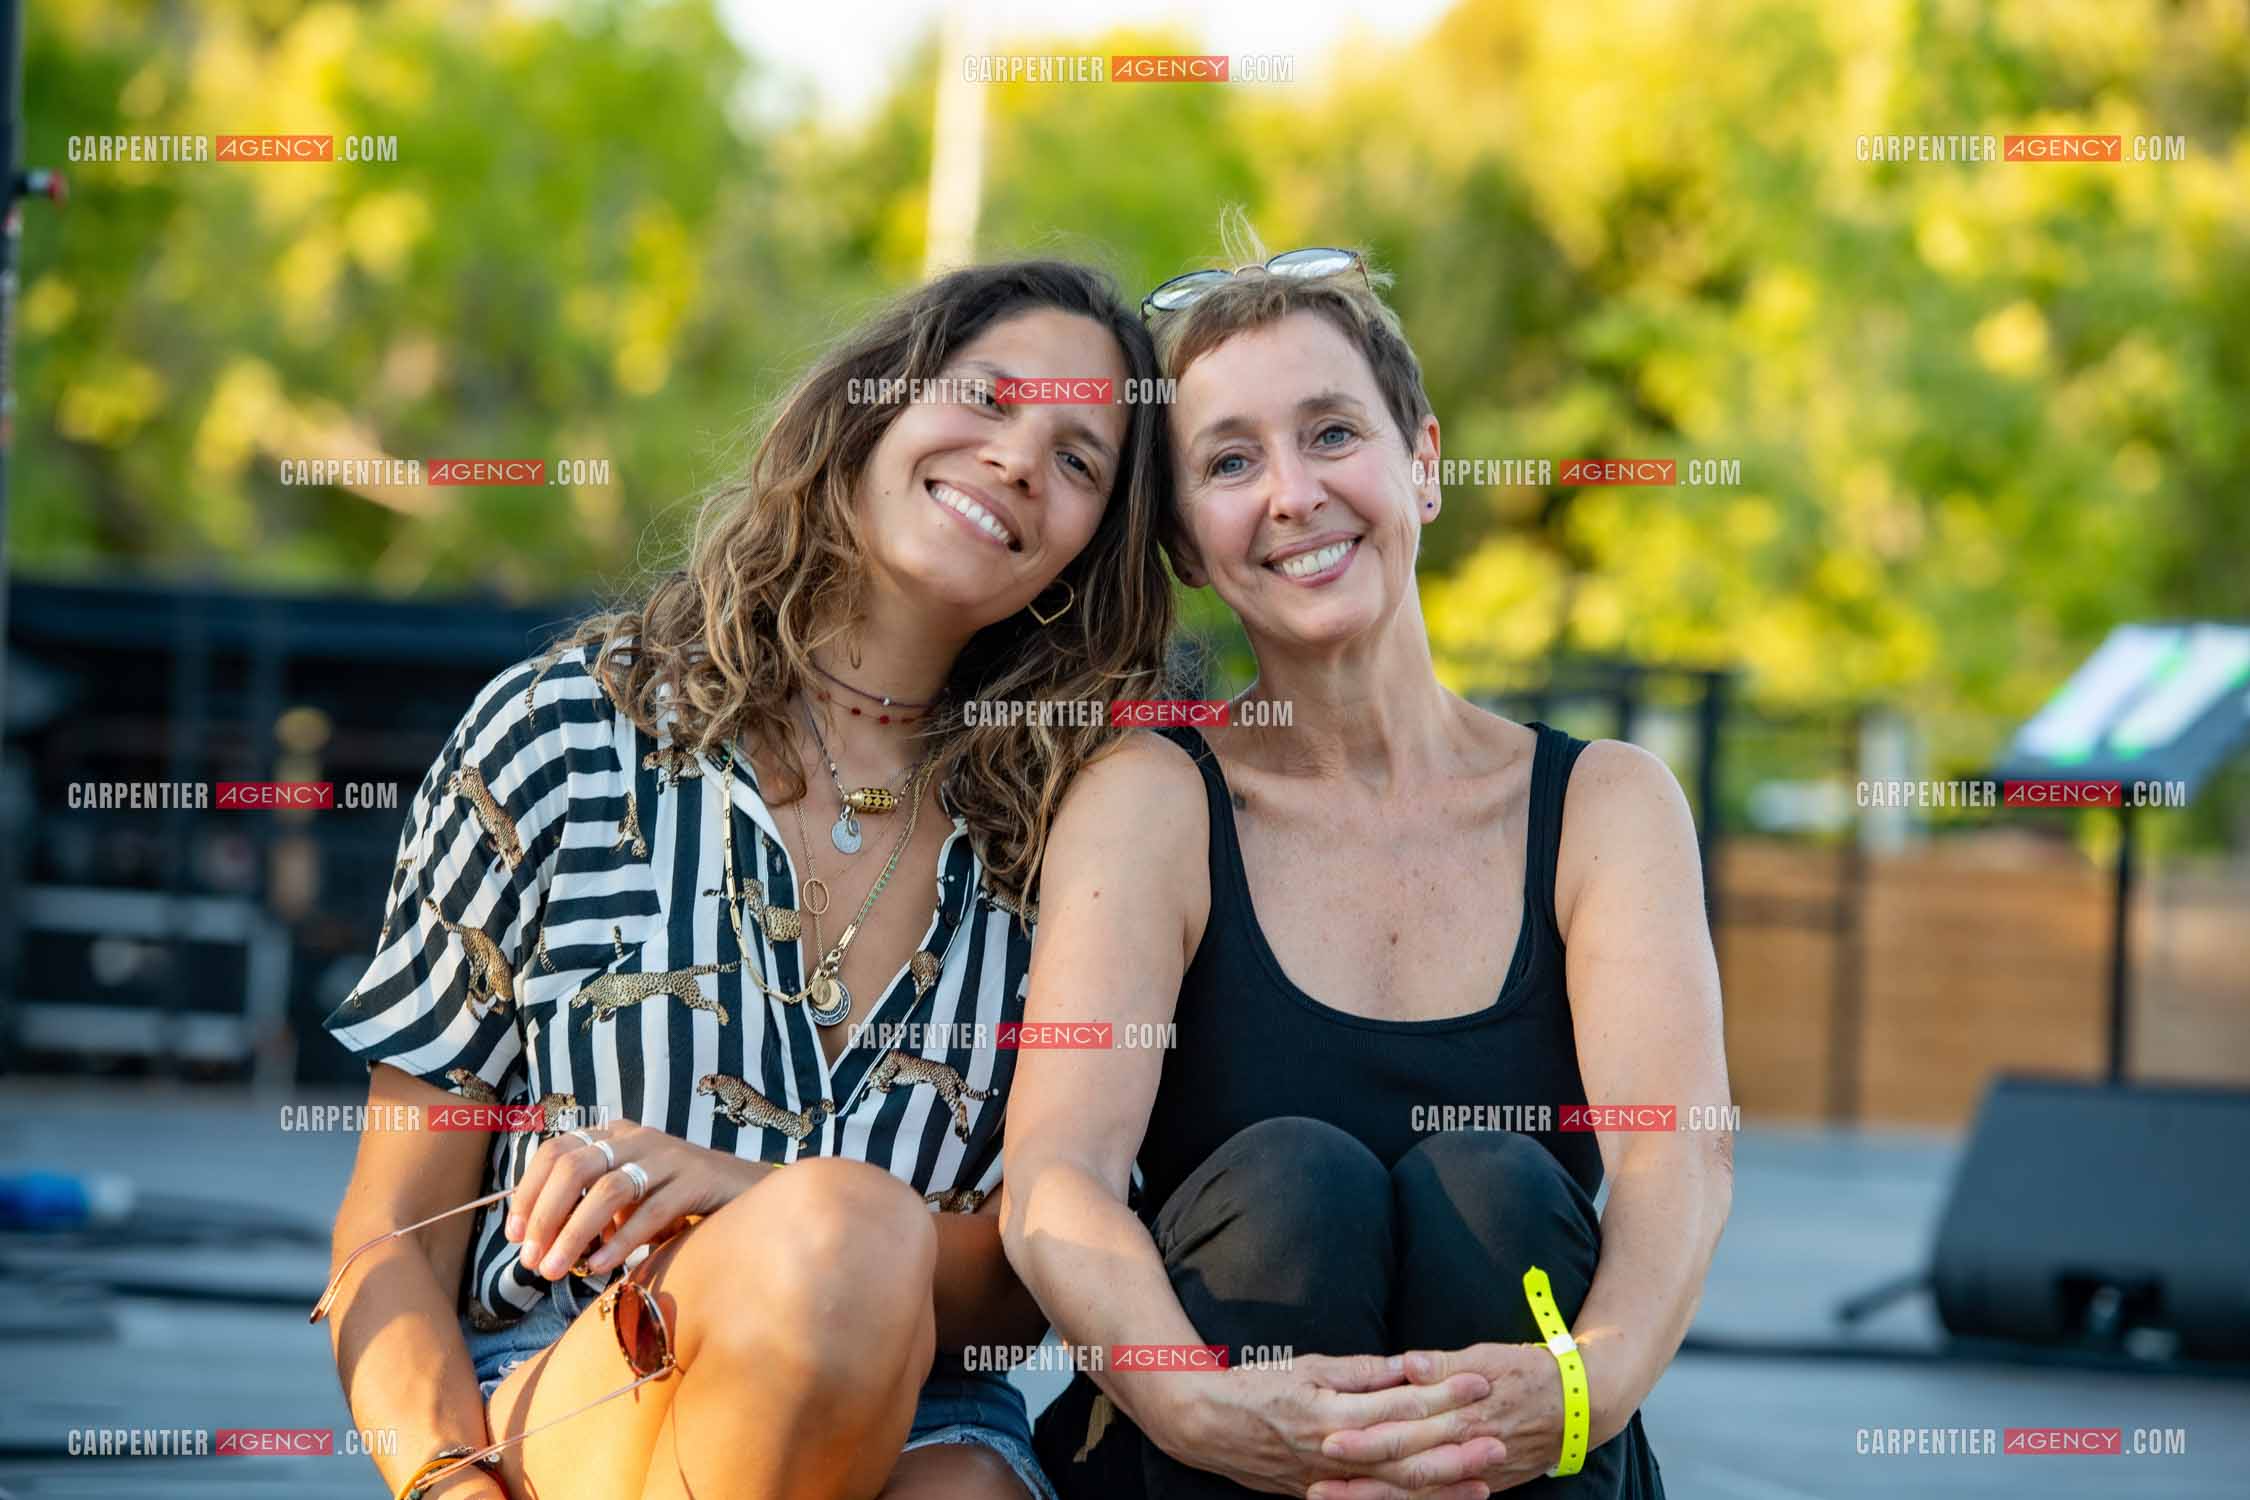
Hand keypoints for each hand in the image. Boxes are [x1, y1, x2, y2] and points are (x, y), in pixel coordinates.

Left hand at [507, 1121, 765, 1279]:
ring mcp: (669, 1156)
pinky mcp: (696, 1180)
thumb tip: (538, 1245)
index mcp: (614, 1135)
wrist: (749, 1190)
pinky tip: (600, 1268)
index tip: (514, 1234)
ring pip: (608, 1190)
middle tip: (531, 1260)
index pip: (555, 1151)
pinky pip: (650, 1212)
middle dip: (545, 1216)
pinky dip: (619, 1243)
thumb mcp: (628, 1196)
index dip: (528, 1192)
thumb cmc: (678, 1200)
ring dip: (574, 1234)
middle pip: (575, 1167)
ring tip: (555, 1271)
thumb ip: (589, 1209)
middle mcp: (637, 1138)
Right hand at [1150, 1353, 1503, 1498]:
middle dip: (1457, 1448)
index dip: (1442, 1395)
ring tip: (1486, 1478)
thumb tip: (1411, 1365)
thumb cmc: (1256, 1387)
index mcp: (1330, 1415)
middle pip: (1406, 1456)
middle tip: (1499, 1438)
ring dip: (1444, 1486)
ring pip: (1396, 1491)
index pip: (1398, 1406)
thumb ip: (1362, 1371)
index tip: (1479, 1382)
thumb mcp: (1308, 1367)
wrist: (1206, 1426)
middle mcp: (1334, 1455)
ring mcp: (1329, 1483)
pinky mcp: (1323, 1497)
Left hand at [1313, 1344, 1561, 1497]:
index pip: (1405, 1428)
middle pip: (1403, 1468)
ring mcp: (1474, 1472)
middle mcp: (1466, 1448)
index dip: (1366, 1437)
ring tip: (1329, 1499)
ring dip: (1372, 1498)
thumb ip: (1446, 1364)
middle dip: (1358, 1478)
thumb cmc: (1531, 1371)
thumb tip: (1409, 1364)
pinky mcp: (1483, 1483)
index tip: (1328, 1437)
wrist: (1582, 1406)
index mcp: (1462, 1412)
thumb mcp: (1490, 1356)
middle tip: (1314, 1481)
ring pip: (1416, 1492)